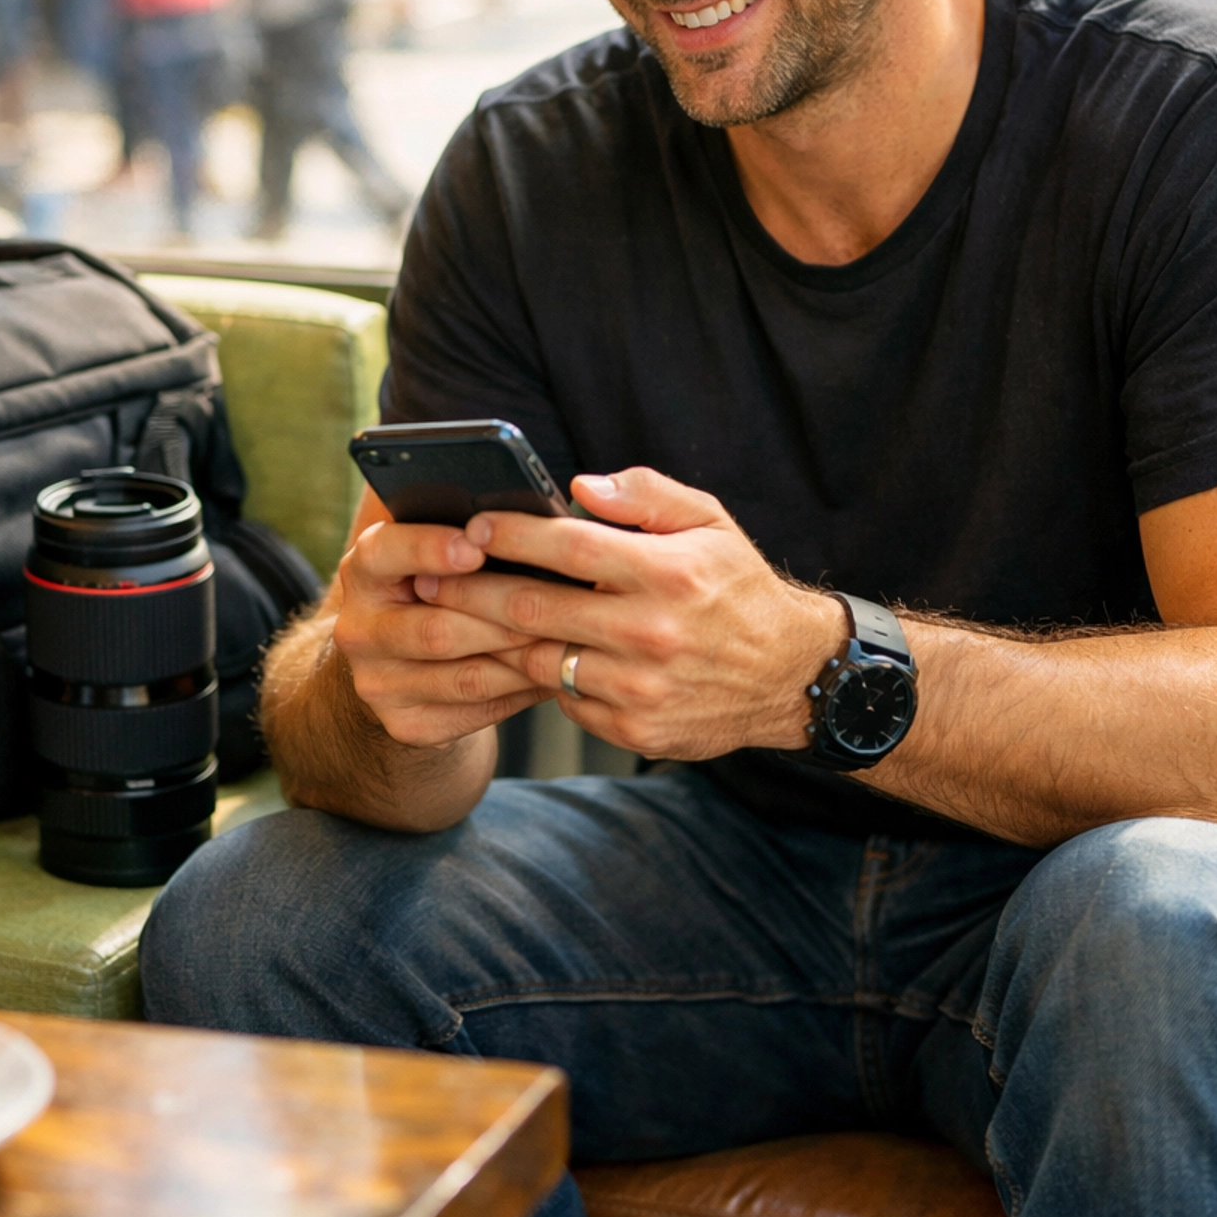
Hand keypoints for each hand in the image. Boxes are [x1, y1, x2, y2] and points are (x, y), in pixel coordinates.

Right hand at [333, 517, 543, 747]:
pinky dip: (520, 691)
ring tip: (570, 642)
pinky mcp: (404, 724)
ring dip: (523, 660)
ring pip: (465, 677)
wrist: (398, 664)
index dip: (431, 548)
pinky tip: (553, 673)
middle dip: (503, 618)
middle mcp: (358, 627)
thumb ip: (465, 533)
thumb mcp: (433, 551)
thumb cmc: (439, 588)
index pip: (387, 552)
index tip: (475, 545)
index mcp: (366, 569)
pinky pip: (476, 711)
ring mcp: (377, 682)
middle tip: (558, 606)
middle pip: (437, 629)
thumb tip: (529, 519)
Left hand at [412, 468, 843, 761]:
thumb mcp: (709, 522)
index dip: (511, 535)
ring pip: (537, 661)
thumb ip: (644, 496)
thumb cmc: (737, 587)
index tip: (471, 525)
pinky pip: (563, 700)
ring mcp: (639, 688)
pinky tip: (516, 658)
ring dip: (490, 641)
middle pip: (532, 610)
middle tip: (426, 579)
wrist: (791, 676)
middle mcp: (650, 633)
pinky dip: (539, 677)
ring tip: (449, 621)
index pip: (567, 547)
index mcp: (666, 573)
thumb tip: (579, 486)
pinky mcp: (634, 729)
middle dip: (468, 592)